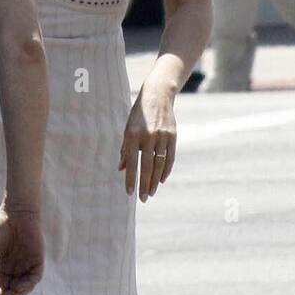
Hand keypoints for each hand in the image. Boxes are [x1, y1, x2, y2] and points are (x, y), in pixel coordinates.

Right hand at [0, 206, 43, 294]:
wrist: (15, 210)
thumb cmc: (1, 225)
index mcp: (6, 266)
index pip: (1, 287)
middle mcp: (17, 268)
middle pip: (12, 291)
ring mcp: (28, 265)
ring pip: (23, 287)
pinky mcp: (38, 260)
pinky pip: (35, 277)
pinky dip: (27, 285)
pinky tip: (18, 289)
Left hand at [119, 83, 176, 201]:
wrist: (157, 95)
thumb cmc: (138, 116)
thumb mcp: (127, 129)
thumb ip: (125, 149)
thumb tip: (122, 169)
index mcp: (132, 135)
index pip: (131, 162)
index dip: (131, 179)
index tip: (129, 193)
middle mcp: (147, 136)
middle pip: (146, 166)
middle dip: (144, 184)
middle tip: (143, 199)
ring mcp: (162, 136)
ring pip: (159, 164)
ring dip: (155, 180)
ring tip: (151, 193)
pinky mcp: (172, 135)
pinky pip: (169, 157)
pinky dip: (166, 170)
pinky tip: (161, 180)